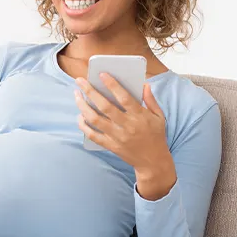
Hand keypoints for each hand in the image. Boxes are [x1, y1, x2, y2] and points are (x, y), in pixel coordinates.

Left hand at [74, 73, 176, 199]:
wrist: (153, 162)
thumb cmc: (156, 136)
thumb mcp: (159, 117)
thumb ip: (151, 100)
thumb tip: (144, 84)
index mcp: (140, 116)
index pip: (124, 98)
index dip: (112, 85)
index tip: (101, 74)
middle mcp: (127, 126)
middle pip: (105, 107)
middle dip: (90, 91)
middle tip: (80, 81)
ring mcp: (117, 137)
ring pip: (95, 120)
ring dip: (83, 106)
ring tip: (77, 95)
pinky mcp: (111, 146)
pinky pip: (93, 135)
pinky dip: (84, 126)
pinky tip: (79, 116)